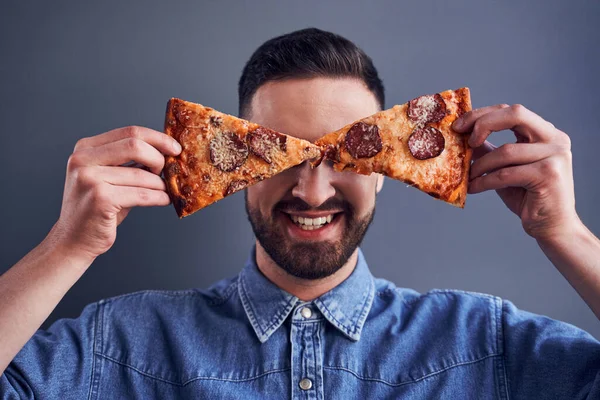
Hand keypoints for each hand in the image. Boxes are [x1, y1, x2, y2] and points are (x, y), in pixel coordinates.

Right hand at [49, 126, 181, 260]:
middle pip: (135, 145)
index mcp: (85, 148)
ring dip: (160, 184)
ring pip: (141, 175)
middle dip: (158, 158)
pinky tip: (164, 200)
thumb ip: (129, 162)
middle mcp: (83, 160)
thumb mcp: (108, 177)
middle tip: (167, 171)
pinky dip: (158, 198)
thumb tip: (165, 152)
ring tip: (164, 191)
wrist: (74, 240)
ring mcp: (89, 179)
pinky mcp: (100, 199)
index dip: (157, 139)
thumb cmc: (97, 209)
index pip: (129, 132)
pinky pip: (142, 195)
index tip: (175, 148)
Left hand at [453, 104, 578, 239]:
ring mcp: (555, 155)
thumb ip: (488, 149)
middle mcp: (555, 139)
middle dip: (483, 123)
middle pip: (516, 114)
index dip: (482, 115)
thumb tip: (461, 135)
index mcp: (546, 132)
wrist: (551, 226)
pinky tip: (473, 188)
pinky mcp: (549, 175)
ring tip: (467, 176)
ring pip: (506, 151)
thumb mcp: (504, 167)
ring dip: (479, 165)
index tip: (459, 126)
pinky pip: (506, 174)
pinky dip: (484, 181)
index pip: (512, 111)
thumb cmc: (527, 196)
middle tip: (463, 140)